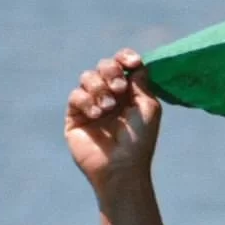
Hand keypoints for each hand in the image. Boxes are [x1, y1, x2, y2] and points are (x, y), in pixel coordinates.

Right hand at [65, 49, 161, 187]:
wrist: (121, 167)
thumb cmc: (139, 141)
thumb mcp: (148, 108)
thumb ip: (142, 83)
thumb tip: (135, 64)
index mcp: (130, 94)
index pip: (123, 65)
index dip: (125, 58)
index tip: (131, 62)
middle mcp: (111, 97)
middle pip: (104, 66)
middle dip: (111, 71)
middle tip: (119, 88)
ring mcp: (92, 105)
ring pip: (88, 78)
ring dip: (99, 88)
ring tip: (108, 107)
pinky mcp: (76, 115)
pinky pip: (76, 95)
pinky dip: (86, 101)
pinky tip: (96, 114)